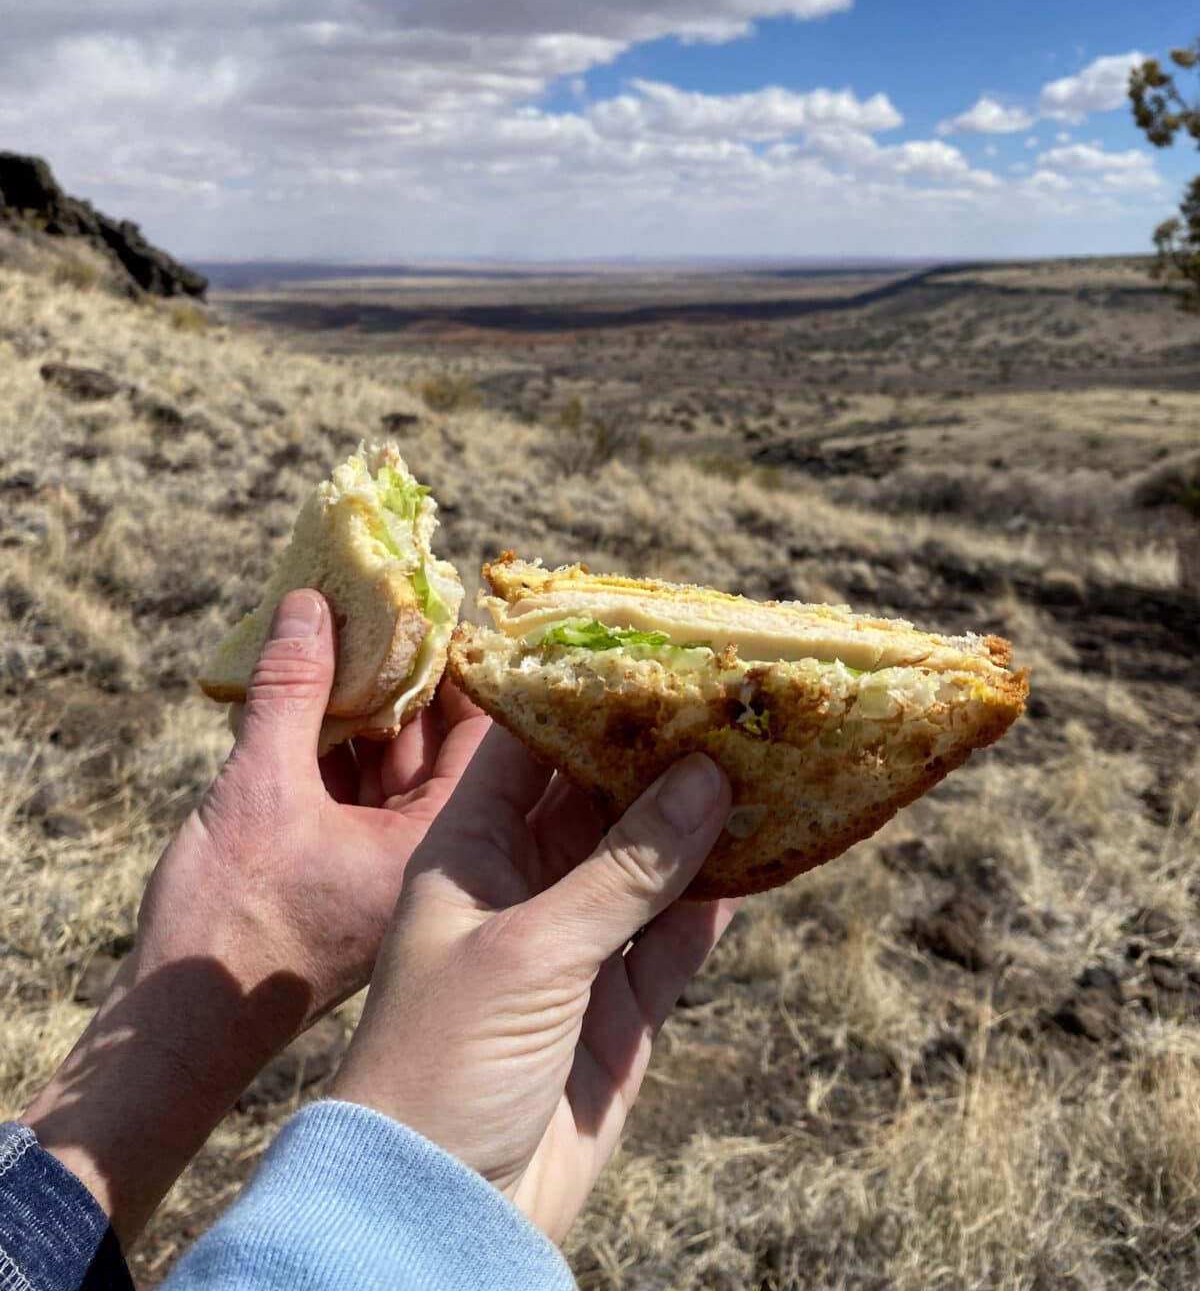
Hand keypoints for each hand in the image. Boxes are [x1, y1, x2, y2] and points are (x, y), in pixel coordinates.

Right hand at [25, 590, 487, 1243]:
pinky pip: (362, 785)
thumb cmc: (232, 932)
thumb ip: (292, 692)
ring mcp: (389, 865)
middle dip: (420, 674)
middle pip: (445, 743)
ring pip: (397, 761)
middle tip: (401, 599)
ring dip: (377, 700)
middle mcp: (432, 858)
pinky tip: (321, 682)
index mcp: (446, 851)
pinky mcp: (349, 870)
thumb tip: (311, 604)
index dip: (475, 668)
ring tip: (356, 623)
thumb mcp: (261, 790)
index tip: (456, 605)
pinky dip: (345, 738)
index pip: (490, 740)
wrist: (176, 1032)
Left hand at [332, 726, 736, 1243]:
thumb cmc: (445, 1062)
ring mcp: (575, 945)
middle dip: (660, 754)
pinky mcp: (618, 1005)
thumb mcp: (531, 951)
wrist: (439, 1210)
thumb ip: (623, 868)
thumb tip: (706, 774)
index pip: (529, 748)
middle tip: (734, 701)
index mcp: (472, 852)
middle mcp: (524, 886)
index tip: (653, 652)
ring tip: (765, 760)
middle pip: (601, 798)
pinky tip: (763, 852)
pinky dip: (717, 898)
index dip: (585, 697)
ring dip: (701, 819)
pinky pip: (676, 933)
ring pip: (649, 861)